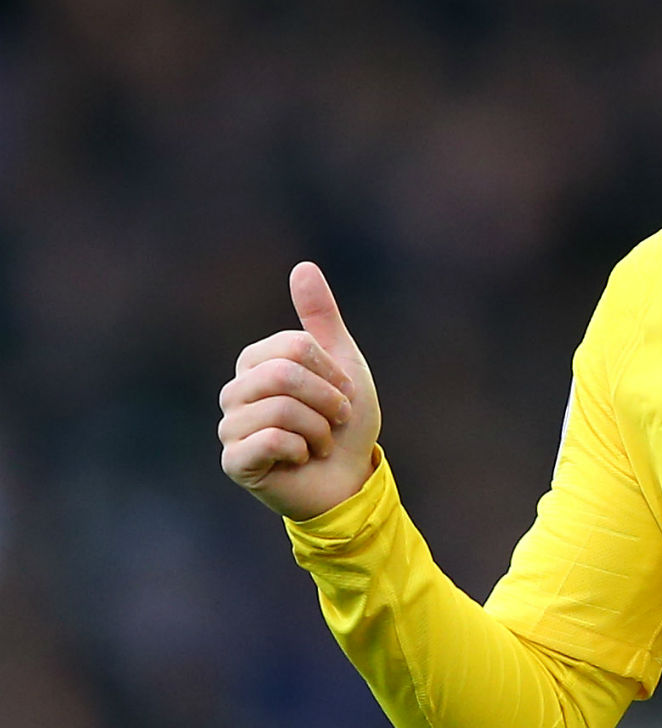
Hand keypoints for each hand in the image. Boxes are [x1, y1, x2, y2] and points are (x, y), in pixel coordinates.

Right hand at [219, 262, 381, 520]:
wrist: (349, 477)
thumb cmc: (344, 422)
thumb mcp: (343, 362)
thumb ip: (320, 317)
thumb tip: (303, 267)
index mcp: (256, 363)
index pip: (294, 347)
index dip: (330, 371)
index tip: (341, 392)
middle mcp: (235, 392)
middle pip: (285, 376)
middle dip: (327, 400)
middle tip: (336, 420)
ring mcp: (230, 427)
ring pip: (281, 409)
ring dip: (319, 429)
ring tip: (320, 442)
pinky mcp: (233, 461)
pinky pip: (270, 440)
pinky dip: (302, 450)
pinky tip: (301, 459)